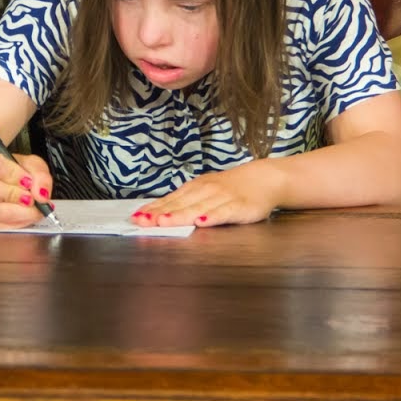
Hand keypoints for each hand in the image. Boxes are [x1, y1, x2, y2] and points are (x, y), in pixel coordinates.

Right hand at [0, 149, 54, 228]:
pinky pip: (1, 227)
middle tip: (31, 197)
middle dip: (15, 196)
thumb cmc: (11, 170)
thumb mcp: (28, 163)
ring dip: (20, 212)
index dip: (13, 174)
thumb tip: (41, 194)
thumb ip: (39, 173)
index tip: (28, 181)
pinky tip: (27, 215)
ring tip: (33, 207)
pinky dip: (19, 222)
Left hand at [132, 167, 281, 228]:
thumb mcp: (206, 191)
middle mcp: (206, 191)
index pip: (170, 200)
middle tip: (143, 221)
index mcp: (195, 188)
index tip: (136, 217)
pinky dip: (212, 217)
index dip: (153, 209)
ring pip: (197, 208)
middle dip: (160, 213)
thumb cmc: (231, 188)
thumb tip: (157, 212)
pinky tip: (201, 222)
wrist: (264, 179)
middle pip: (180, 204)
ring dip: (180, 215)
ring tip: (164, 222)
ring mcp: (222, 198)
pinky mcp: (239, 207)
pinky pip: (223, 212)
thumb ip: (185, 202)